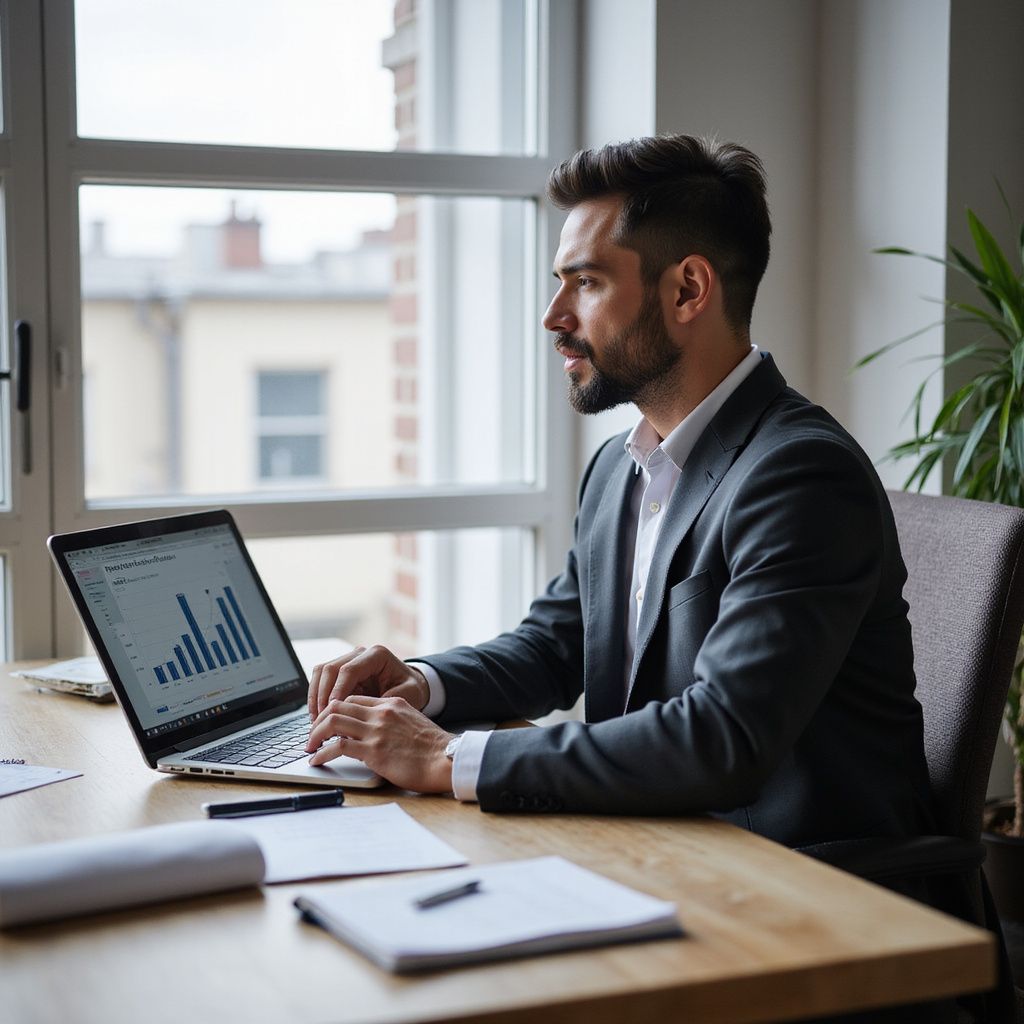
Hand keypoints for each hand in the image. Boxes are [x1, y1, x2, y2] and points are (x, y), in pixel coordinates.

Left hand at [305, 695, 453, 792]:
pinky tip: (317, 760)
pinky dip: (323, 754)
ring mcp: (376, 731)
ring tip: (310, 746)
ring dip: (315, 734)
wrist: (447, 759)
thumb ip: (392, 723)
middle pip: (337, 705)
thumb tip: (376, 734)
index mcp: (391, 704)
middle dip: (319, 720)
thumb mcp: (412, 723)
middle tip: (312, 734)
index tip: (327, 723)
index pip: (353, 699)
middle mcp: (381, 713)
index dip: (335, 710)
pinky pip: (338, 747)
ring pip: (333, 721)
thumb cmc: (434, 748)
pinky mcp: (373, 752)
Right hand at [307, 645, 429, 719]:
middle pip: (330, 669)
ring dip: (315, 696)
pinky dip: (316, 697)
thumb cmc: (411, 690)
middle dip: (322, 695)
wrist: (411, 686)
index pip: (349, 670)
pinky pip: (321, 680)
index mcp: (377, 655)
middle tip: (320, 719)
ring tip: (316, 720)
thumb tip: (363, 711)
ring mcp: (348, 661)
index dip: (337, 690)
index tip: (332, 710)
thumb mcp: (408, 694)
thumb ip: (387, 700)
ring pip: (321, 673)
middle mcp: (359, 654)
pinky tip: (318, 716)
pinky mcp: (340, 672)